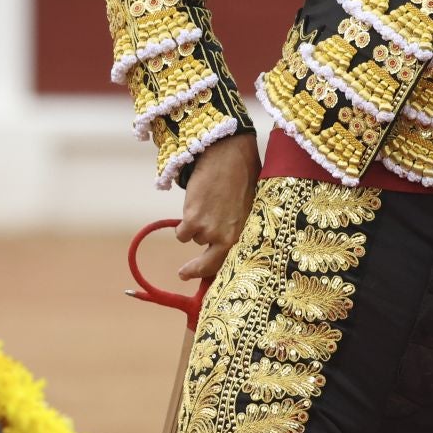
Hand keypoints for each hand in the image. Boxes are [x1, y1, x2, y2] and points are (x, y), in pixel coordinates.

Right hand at [175, 133, 258, 284]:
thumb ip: (240, 227)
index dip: (220, 271)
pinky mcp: (193, 220)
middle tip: (183, 273)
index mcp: (247, 235)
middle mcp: (229, 238)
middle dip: (194, 271)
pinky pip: (182, 233)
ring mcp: (210, 231)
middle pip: (208, 265)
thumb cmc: (244, 176)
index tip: (208, 279)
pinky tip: (193, 208)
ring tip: (206, 208)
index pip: (232, 263)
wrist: (228, 154)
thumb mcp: (250, 207)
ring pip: (196, 240)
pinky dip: (183, 224)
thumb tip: (227, 242)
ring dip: (196, 229)